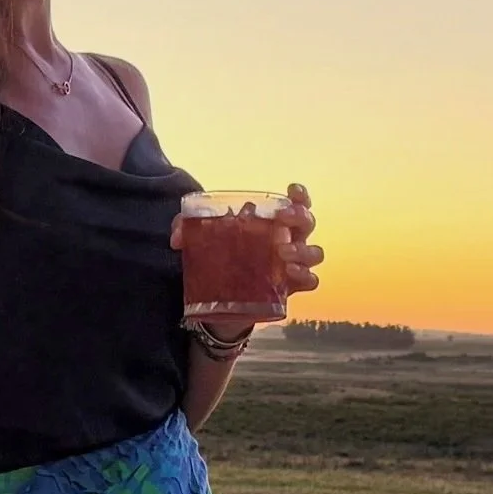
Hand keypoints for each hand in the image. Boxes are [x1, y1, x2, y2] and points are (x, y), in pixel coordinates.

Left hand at [167, 183, 324, 353]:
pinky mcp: (290, 289)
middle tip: (282, 219)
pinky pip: (311, 281)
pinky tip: (290, 273)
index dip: (300, 196)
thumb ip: (186, 230)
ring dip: (303, 250)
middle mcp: (288, 241)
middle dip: (300, 217)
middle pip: (308, 223)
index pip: (295, 204)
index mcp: (272, 224)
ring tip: (282, 252)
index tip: (292, 190)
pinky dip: (305, 276)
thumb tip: (177, 237)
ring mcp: (291, 266)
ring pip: (314, 253)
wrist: (220, 303)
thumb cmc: (220, 260)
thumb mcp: (201, 242)